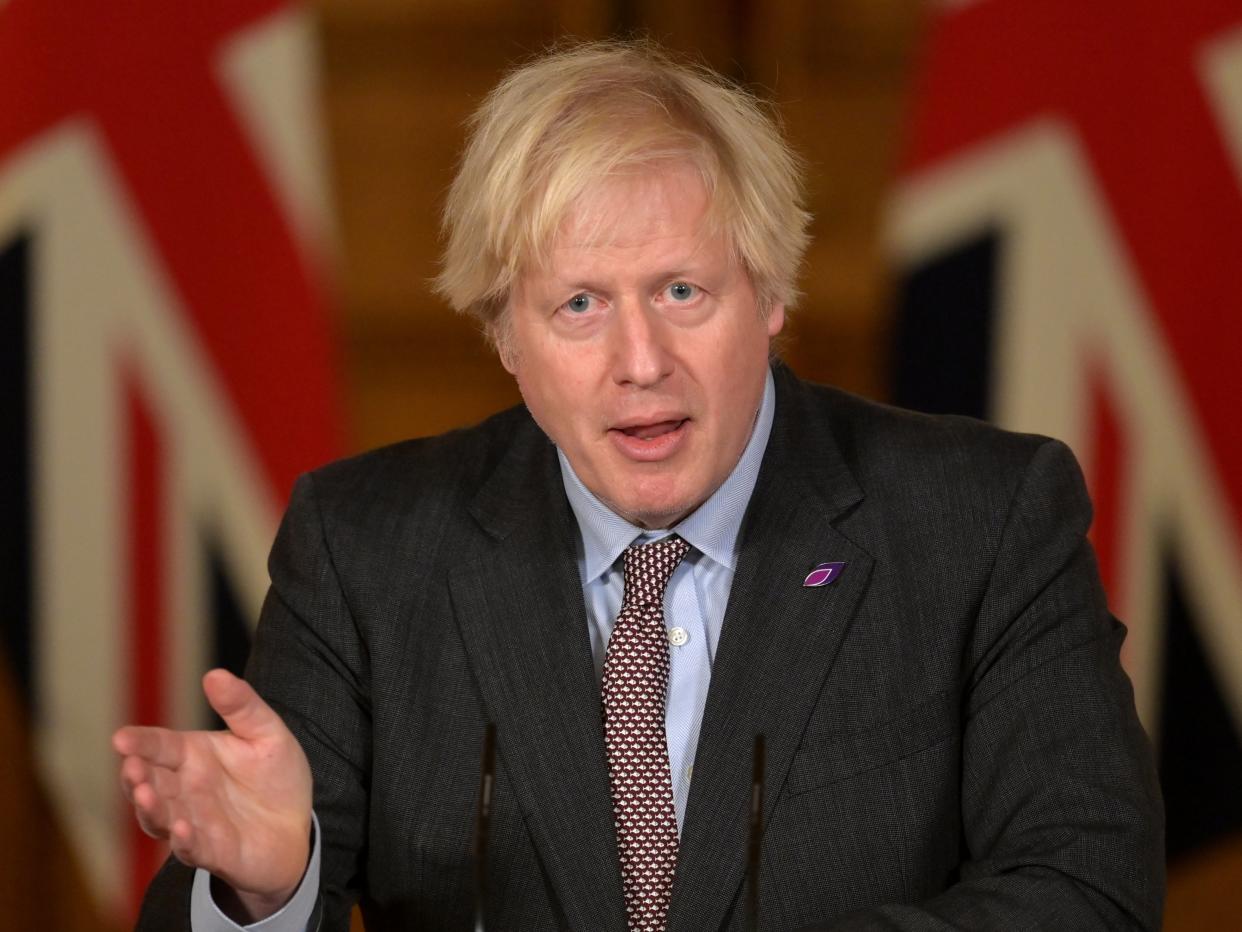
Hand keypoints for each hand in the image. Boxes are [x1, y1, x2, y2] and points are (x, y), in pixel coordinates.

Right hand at [113, 669, 312, 920]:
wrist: (296, 827)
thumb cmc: (274, 777)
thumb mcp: (266, 733)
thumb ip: (242, 706)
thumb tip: (214, 674)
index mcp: (193, 756)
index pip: (160, 746)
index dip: (140, 742)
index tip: (122, 738)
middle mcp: (184, 790)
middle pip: (150, 782)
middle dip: (136, 776)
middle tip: (132, 767)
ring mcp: (193, 823)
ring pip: (160, 818)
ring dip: (151, 808)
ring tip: (145, 794)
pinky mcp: (212, 852)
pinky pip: (192, 849)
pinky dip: (184, 840)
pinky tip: (183, 829)